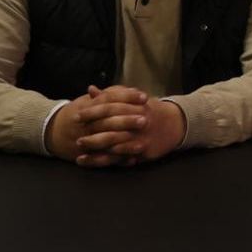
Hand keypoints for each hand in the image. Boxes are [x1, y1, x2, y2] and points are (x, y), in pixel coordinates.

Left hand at [46, 86, 185, 168]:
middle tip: (75, 136)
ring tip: (78, 150)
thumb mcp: (133, 99)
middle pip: (110, 126)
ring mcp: (140, 136)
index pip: (110, 106)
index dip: (92, 111)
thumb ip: (111, 95)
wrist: (175, 124)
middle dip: (92, 132)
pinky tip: (90, 161)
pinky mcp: (143, 150)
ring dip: (95, 148)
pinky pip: (120, 156)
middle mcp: (137, 120)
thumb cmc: (150, 110)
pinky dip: (104, 159)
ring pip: (114, 143)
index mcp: (134, 105)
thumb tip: (90, 90)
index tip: (77, 115)